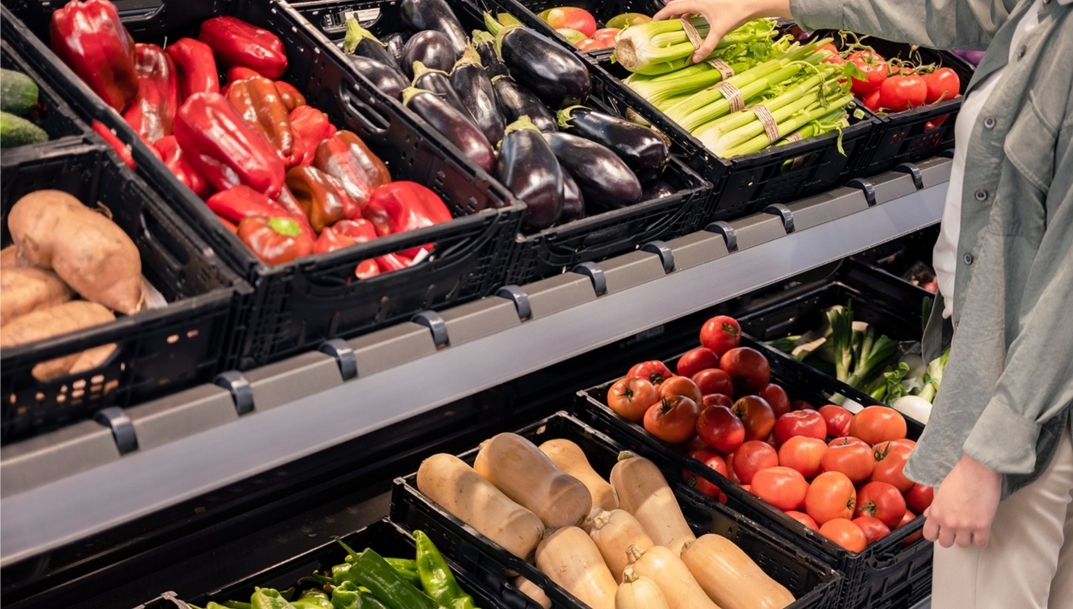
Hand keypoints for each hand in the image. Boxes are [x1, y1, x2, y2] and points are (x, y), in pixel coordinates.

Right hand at [653, 0, 792, 62]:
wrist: (752, 3)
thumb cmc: (736, 12)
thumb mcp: (720, 31)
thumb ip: (707, 46)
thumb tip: (696, 58)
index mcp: (697, 2)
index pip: (673, 7)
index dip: (662, 14)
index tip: (653, 22)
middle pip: (678, 5)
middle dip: (668, 15)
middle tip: (660, 26)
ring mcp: (706, 0)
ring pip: (686, 6)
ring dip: (678, 15)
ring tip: (672, 27)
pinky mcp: (711, 3)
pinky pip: (694, 8)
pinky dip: (689, 15)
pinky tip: (689, 24)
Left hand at [923, 452, 1001, 547]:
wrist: (978, 470)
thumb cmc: (960, 476)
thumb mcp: (940, 491)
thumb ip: (934, 506)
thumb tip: (928, 515)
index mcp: (936, 513)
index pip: (929, 535)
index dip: (936, 534)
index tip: (941, 532)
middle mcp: (948, 522)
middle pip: (946, 543)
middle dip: (952, 537)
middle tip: (957, 530)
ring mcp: (965, 526)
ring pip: (963, 545)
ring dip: (967, 538)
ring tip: (970, 529)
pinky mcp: (982, 526)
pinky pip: (981, 543)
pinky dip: (982, 539)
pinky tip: (982, 532)